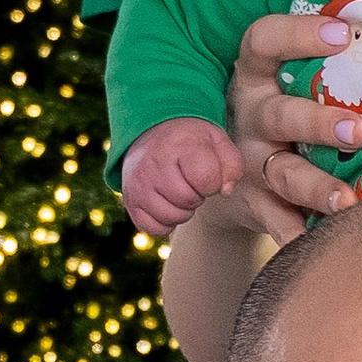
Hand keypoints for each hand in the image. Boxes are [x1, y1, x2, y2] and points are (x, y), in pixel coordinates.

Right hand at [119, 116, 242, 235]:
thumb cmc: (189, 141)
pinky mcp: (130, 201)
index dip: (213, 182)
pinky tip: (167, 203)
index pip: (206, 179)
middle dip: (197, 195)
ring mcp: (138, 184)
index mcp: (180, 145)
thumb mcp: (216, 140)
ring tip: (179, 191)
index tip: (207, 174)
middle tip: (191, 182)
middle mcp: (154, 164)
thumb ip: (232, 164)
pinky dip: (165, 222)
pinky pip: (153, 228)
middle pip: (188, 200)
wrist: (150, 133)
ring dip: (182, 210)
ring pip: (171, 217)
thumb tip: (225, 191)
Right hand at [225, 7, 361, 235]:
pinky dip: (297, 235)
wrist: (224, 171)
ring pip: (283, 174)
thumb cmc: (288, 110)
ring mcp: (250, 162)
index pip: (265, 41)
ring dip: (317, 187)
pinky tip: (323, 245)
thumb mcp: (292, 80)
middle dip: (319, 124)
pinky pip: (276, 222)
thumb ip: (338, 61)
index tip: (344, 34)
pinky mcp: (253, 203)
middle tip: (361, 132)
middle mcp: (251, 115)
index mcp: (259, 74)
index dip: (298, 35)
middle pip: (280, 115)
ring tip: (348, 202)